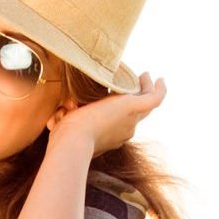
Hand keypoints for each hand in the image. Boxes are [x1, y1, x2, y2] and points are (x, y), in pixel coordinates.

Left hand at [50, 73, 165, 153]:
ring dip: (146, 89)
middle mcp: (125, 130)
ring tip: (145, 76)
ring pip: (146, 104)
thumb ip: (66, 118)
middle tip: (139, 83)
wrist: (73, 142)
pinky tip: (160, 79)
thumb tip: (59, 113)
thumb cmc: (64, 138)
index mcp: (111, 136)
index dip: (122, 111)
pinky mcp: (133, 108)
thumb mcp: (65, 125)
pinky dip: (159, 89)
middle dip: (137, 98)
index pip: (121, 123)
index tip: (120, 100)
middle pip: (137, 114)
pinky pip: (154, 98)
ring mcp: (131, 120)